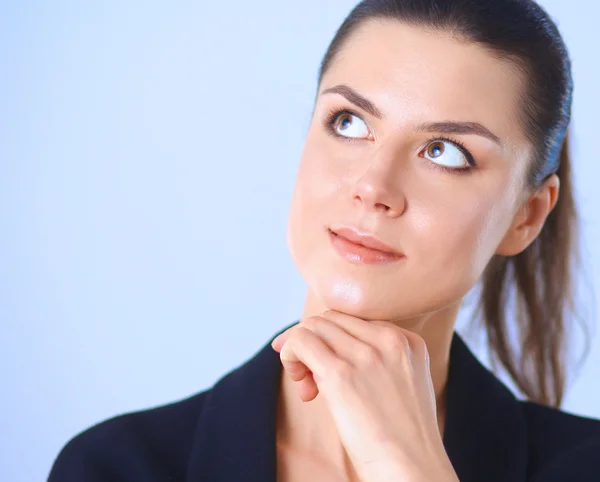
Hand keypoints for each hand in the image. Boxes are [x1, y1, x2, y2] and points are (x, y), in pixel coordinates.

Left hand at [271, 310, 458, 481]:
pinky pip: (301, 341)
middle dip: (314, 343)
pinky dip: (290, 354)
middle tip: (310, 380)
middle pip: (331, 319)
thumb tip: (328, 350)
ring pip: (314, 326)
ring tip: (306, 385)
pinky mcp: (341, 374)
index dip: (333, 341)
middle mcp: (389, 340)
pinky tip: (300, 381)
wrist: (412, 470)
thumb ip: (377, 360)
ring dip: (300, 350)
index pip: (354, 320)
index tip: (326, 368)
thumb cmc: (401, 438)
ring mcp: (365, 355)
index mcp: (408, 341)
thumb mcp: (402, 385)